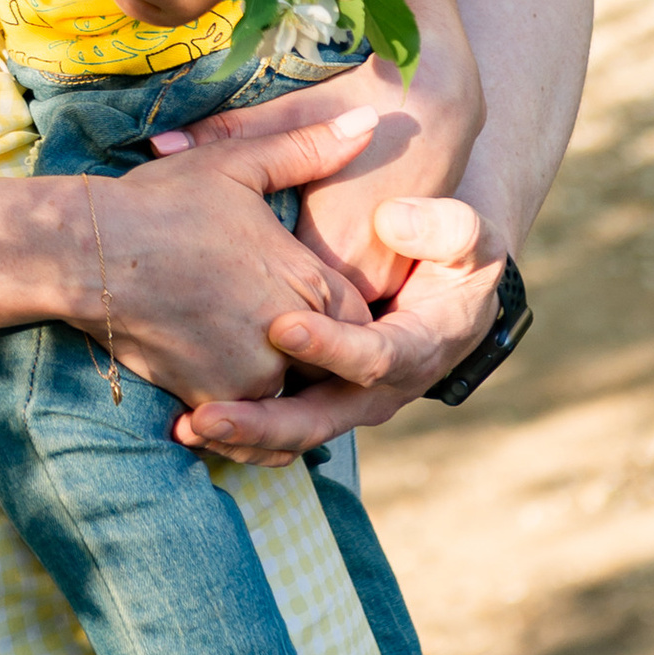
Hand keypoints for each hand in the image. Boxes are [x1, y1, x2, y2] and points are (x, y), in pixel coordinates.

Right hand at [71, 93, 388, 402]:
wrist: (90, 255)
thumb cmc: (163, 203)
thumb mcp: (238, 163)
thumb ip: (310, 148)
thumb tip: (369, 121)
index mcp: (308, 283)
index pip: (359, 317)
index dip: (342, 312)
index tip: (316, 301)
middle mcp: (290, 340)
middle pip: (329, 364)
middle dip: (315, 354)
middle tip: (287, 336)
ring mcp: (251, 377)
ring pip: (288, 394)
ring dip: (276, 381)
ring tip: (244, 350)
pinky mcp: (213, 401)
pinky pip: (246, 420)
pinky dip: (239, 406)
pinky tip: (216, 372)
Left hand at [173, 204, 502, 460]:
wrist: (448, 285)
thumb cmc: (456, 253)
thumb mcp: (468, 234)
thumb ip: (443, 226)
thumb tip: (393, 219)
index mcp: (417, 349)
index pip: (373, 356)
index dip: (329, 344)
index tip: (281, 325)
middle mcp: (379, 390)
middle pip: (321, 418)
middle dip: (264, 421)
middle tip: (208, 414)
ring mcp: (345, 400)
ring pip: (292, 433)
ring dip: (241, 434)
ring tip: (185, 426)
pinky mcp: (316, 397)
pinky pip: (277, 426)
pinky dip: (238, 430)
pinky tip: (185, 423)